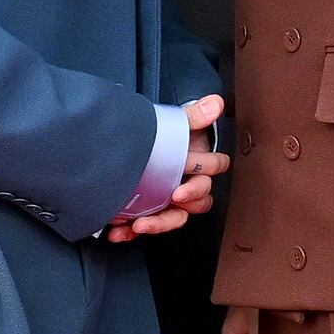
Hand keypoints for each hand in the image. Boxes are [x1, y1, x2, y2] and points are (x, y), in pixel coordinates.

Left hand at [103, 96, 228, 241]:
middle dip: (175, 213)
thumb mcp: (177, 124)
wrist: (134, 139)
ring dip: (156, 225)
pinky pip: (142, 226)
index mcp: (195, 171)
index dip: (195, 190)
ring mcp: (165, 201)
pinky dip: (129, 231)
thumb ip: (195, 115)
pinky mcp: (146, 210)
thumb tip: (215, 103)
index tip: (179, 192)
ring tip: (137, 225)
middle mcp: (184, 189)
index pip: (205, 185)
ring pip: (170, 220)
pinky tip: (118, 231)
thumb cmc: (165, 135)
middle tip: (157, 211)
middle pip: (190, 209)